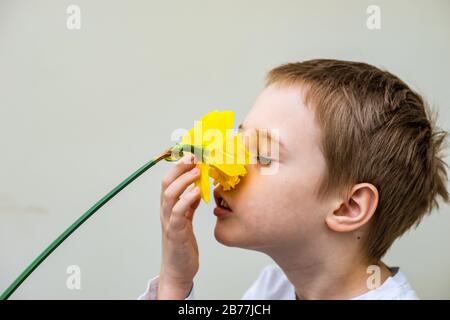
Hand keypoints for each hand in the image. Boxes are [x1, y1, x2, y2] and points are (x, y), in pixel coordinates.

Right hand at [158, 154, 200, 298]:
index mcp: (169, 207)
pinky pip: (178, 213)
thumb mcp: (187, 220)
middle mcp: (166, 211)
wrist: (178, 270)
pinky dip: (187, 200)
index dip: (178, 166)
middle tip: (193, 157)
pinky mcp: (176, 233)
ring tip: (197, 170)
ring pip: (170, 194)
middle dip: (178, 167)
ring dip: (183, 180)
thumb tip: (197, 187)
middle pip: (166, 183)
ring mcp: (169, 221)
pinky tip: (197, 192)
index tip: (190, 154)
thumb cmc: (183, 244)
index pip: (169, 180)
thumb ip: (189, 204)